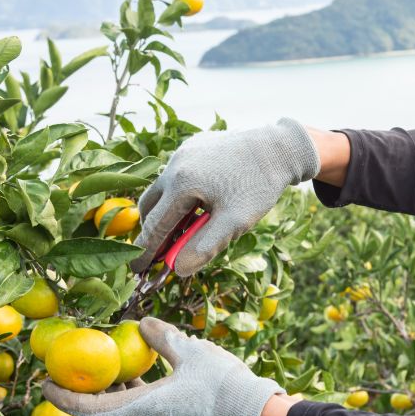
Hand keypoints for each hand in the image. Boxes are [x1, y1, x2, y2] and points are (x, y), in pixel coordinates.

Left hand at [42, 317, 284, 415]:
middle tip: (66, 373)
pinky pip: (138, 409)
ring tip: (99, 368)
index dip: (64, 398)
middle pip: (100, 414)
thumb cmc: (221, 383)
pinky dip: (127, 393)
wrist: (252, 413)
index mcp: (143, 408)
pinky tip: (135, 372)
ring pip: (119, 412)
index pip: (91, 409)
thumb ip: (162, 337)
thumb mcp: (191, 350)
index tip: (46, 383)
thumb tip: (140, 323)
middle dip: (79, 395)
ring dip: (105, 393)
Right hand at [131, 117, 320, 276]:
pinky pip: (177, 173)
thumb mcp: (235, 222)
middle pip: (150, 205)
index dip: (146, 251)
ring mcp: (183, 152)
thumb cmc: (258, 186)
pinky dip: (179, 193)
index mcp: (181, 184)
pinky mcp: (194, 145)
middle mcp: (175, 165)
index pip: (155, 225)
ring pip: (163, 188)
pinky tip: (199, 204)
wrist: (278, 148)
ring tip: (183, 230)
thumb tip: (179, 270)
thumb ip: (205, 247)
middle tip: (160, 251)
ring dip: (167, 211)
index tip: (136, 270)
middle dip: (152, 230)